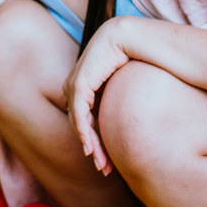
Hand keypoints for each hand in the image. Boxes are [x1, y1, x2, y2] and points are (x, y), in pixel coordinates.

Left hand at [62, 17, 130, 175]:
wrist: (130, 37)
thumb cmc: (132, 57)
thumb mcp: (121, 85)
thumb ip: (116, 101)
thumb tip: (125, 120)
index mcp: (84, 83)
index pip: (85, 117)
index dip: (95, 140)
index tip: (106, 160)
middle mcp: (75, 84)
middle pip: (80, 124)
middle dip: (93, 148)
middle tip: (104, 169)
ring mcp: (75, 83)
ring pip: (78, 122)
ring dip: (90, 145)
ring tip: (101, 164)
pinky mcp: (80, 83)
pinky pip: (79, 114)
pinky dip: (84, 132)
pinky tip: (91, 147)